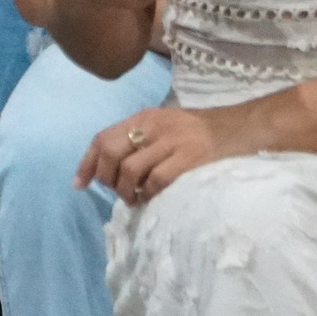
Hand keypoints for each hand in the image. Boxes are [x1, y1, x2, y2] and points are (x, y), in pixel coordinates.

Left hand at [77, 105, 241, 201]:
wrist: (236, 128)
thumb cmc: (196, 132)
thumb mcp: (163, 127)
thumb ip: (137, 140)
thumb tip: (107, 168)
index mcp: (144, 118)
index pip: (103, 137)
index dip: (87, 163)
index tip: (80, 184)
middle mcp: (153, 126)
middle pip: (111, 152)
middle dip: (107, 178)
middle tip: (117, 191)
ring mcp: (171, 141)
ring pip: (130, 169)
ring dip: (126, 190)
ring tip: (134, 198)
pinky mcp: (188, 158)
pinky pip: (156, 180)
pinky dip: (148, 193)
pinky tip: (152, 197)